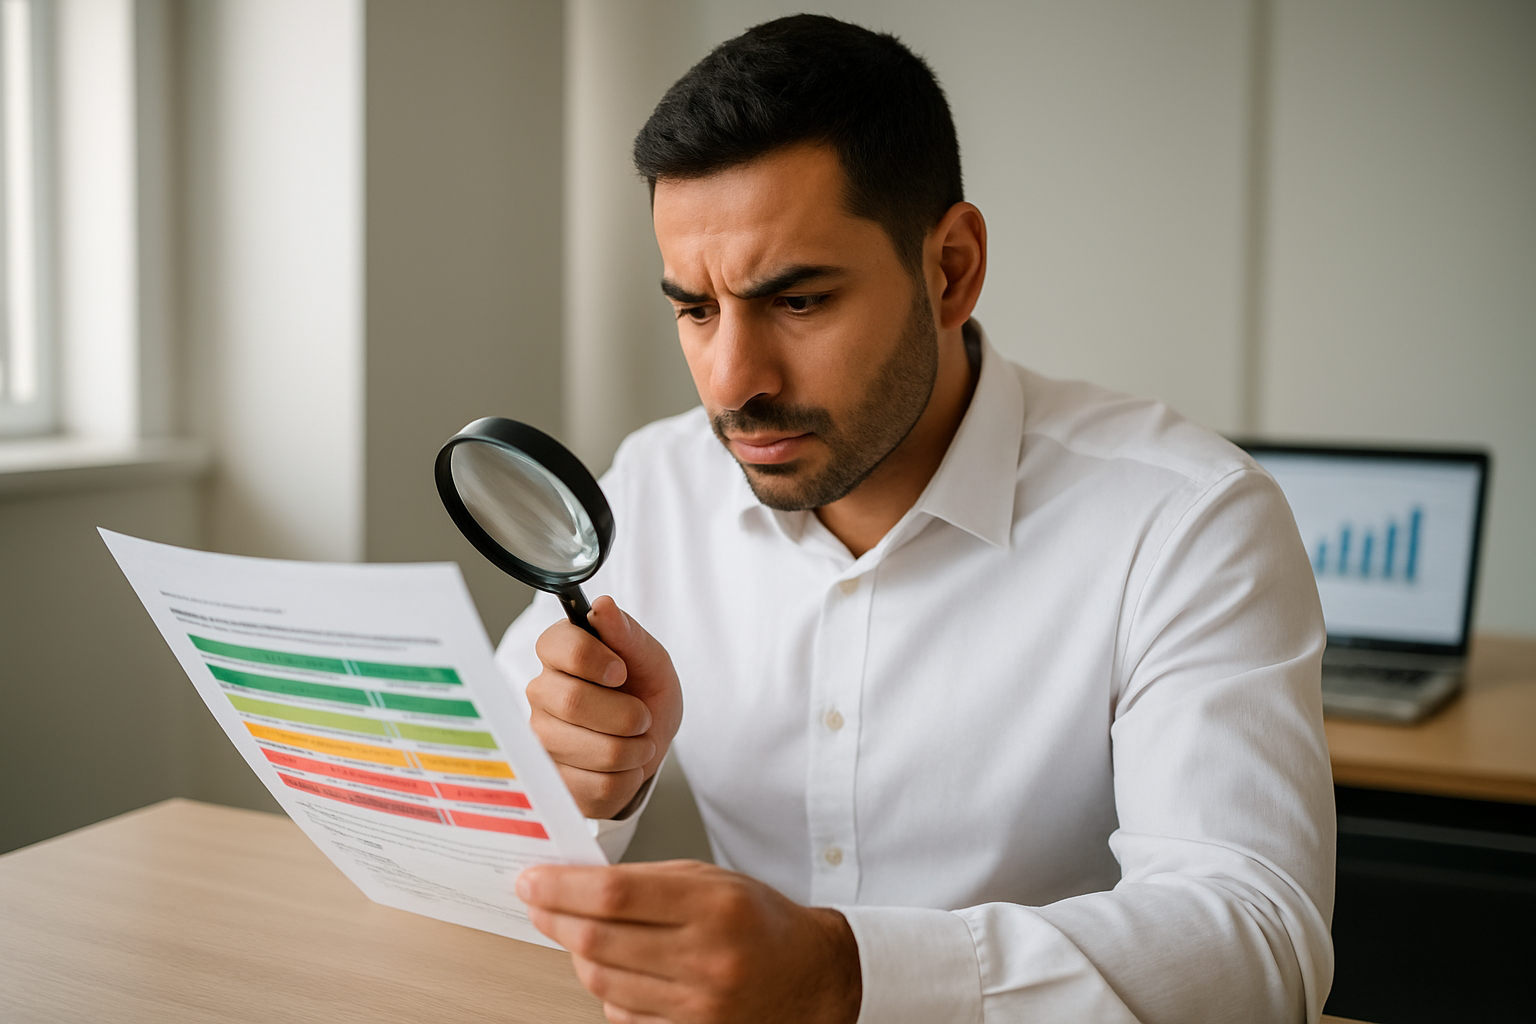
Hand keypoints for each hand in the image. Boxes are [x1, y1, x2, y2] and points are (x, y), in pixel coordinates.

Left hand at [517, 860, 861, 1023]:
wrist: (809, 977)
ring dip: (576, 953)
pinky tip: (614, 967)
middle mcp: (707, 957)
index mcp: (714, 905)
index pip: (616, 893)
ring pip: (601, 980)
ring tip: (577, 931)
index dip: (563, 886)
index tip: (534, 880)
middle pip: (599, 940)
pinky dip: (606, 989)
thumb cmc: (759, 922)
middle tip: (538, 901)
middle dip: (554, 917)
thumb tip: (577, 881)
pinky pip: (621, 1014)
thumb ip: (649, 879)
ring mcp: (698, 1004)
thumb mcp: (713, 880)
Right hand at [527, 596, 682, 818]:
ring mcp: (541, 740)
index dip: (596, 661)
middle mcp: (540, 694)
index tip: (621, 672)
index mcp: (558, 653)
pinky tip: (623, 766)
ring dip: (634, 749)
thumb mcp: (649, 658)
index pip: (557, 647)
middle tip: (642, 715)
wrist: (649, 740)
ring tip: (637, 741)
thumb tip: (602, 606)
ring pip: (592, 751)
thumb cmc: (643, 690)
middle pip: (574, 703)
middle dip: (628, 714)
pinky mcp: (555, 782)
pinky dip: (628, 778)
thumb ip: (626, 634)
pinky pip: (599, 788)